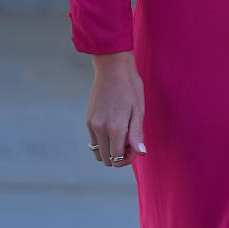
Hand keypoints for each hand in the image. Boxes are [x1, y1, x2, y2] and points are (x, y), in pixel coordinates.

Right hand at [87, 51, 145, 167]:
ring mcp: (91, 125)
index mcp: (114, 128)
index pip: (118, 158)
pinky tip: (113, 129)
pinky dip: (103, 142)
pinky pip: (94, 141)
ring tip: (121, 137)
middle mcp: (99, 128)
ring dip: (110, 150)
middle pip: (106, 159)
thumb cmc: (130, 87)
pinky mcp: (88, 120)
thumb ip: (137, 134)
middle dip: (119, 157)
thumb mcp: (138, 110)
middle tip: (130, 142)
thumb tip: (141, 154)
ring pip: (98, 152)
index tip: (135, 148)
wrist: (112, 68)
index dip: (128, 158)